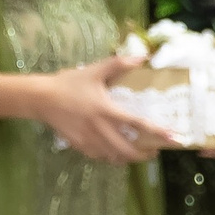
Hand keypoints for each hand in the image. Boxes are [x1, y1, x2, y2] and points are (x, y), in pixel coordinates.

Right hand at [34, 55, 166, 165]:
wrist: (41, 98)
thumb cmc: (68, 83)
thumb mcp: (94, 71)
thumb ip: (119, 64)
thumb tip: (142, 57)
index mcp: (107, 110)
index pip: (139, 124)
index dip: (158, 132)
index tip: (174, 138)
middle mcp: (100, 128)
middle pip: (128, 149)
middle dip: (144, 154)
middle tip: (153, 151)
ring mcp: (89, 140)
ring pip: (114, 156)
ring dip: (128, 158)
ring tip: (136, 154)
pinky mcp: (79, 145)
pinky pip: (100, 156)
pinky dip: (110, 157)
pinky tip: (114, 152)